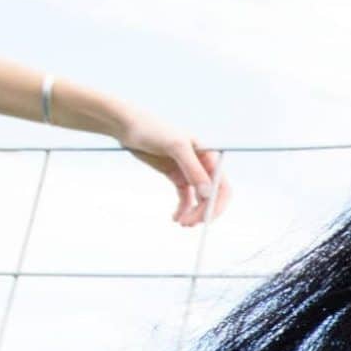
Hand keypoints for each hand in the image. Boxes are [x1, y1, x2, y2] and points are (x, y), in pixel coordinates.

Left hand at [111, 109, 230, 226]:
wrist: (128, 126)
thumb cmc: (152, 129)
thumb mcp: (175, 146)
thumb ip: (194, 169)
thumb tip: (208, 194)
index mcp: (209, 156)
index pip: (222, 186)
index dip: (217, 204)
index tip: (205, 218)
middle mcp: (202, 165)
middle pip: (212, 196)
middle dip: (203, 211)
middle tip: (189, 224)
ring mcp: (189, 171)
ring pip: (199, 199)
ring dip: (193, 213)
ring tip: (182, 223)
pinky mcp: (176, 176)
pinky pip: (185, 197)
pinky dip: (182, 209)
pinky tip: (175, 217)